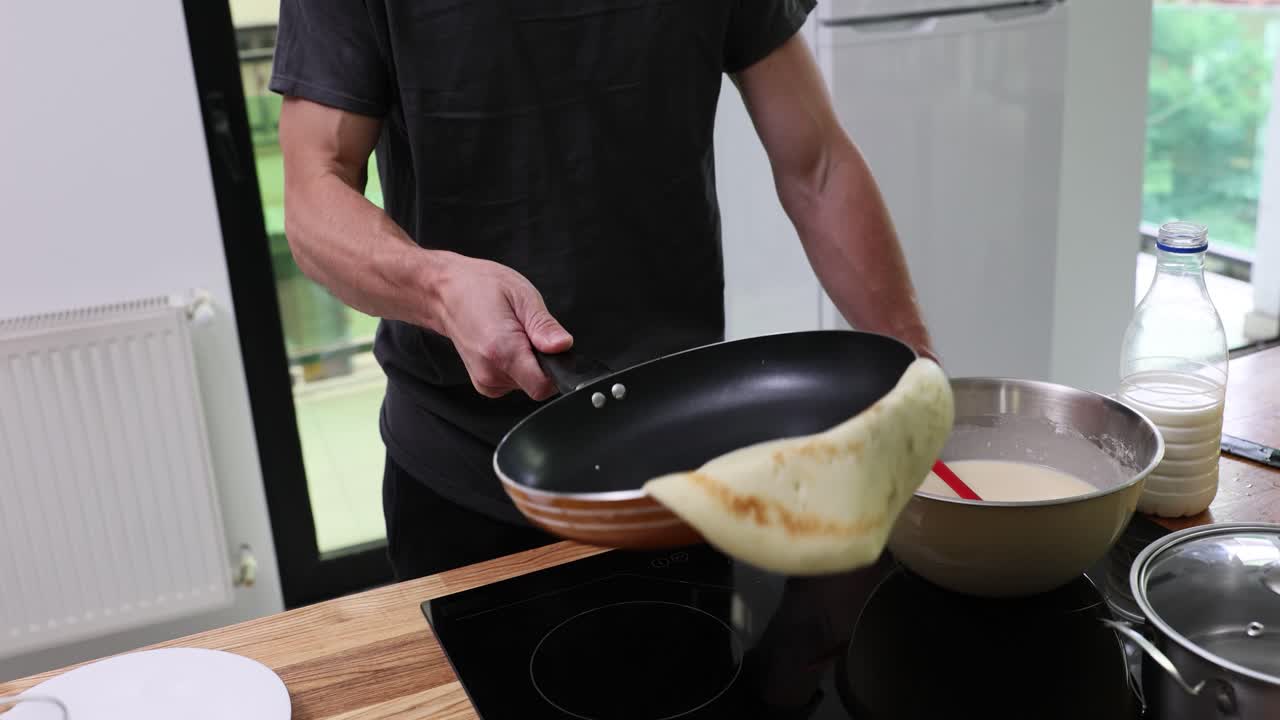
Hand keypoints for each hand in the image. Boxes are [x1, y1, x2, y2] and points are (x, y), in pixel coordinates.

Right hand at [434, 254, 572, 400]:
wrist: (445, 293)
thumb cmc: (480, 287)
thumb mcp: (521, 295)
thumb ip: (544, 326)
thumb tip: (563, 346)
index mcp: (502, 351)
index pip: (543, 386)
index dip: (556, 369)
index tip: (550, 348)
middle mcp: (491, 373)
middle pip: (537, 385)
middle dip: (541, 361)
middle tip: (525, 332)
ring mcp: (485, 381)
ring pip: (527, 384)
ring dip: (528, 362)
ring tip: (512, 333)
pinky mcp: (484, 384)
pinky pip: (514, 382)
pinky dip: (517, 366)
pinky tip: (505, 344)